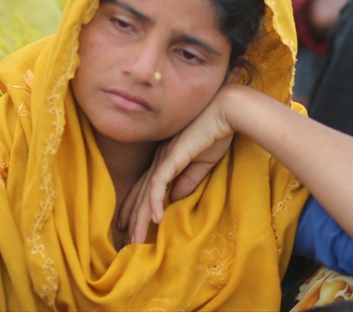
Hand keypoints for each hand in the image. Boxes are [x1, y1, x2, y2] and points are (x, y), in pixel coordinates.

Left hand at [117, 84, 243, 244]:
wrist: (225, 112)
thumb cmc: (215, 134)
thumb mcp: (202, 164)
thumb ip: (189, 181)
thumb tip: (176, 198)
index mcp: (166, 159)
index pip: (147, 187)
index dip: (137, 206)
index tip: (130, 224)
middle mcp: (160, 159)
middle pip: (142, 193)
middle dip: (133, 218)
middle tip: (127, 240)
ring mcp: (164, 158)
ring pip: (147, 193)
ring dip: (140, 217)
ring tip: (135, 238)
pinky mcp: (172, 157)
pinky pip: (159, 183)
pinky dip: (156, 201)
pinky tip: (156, 219)